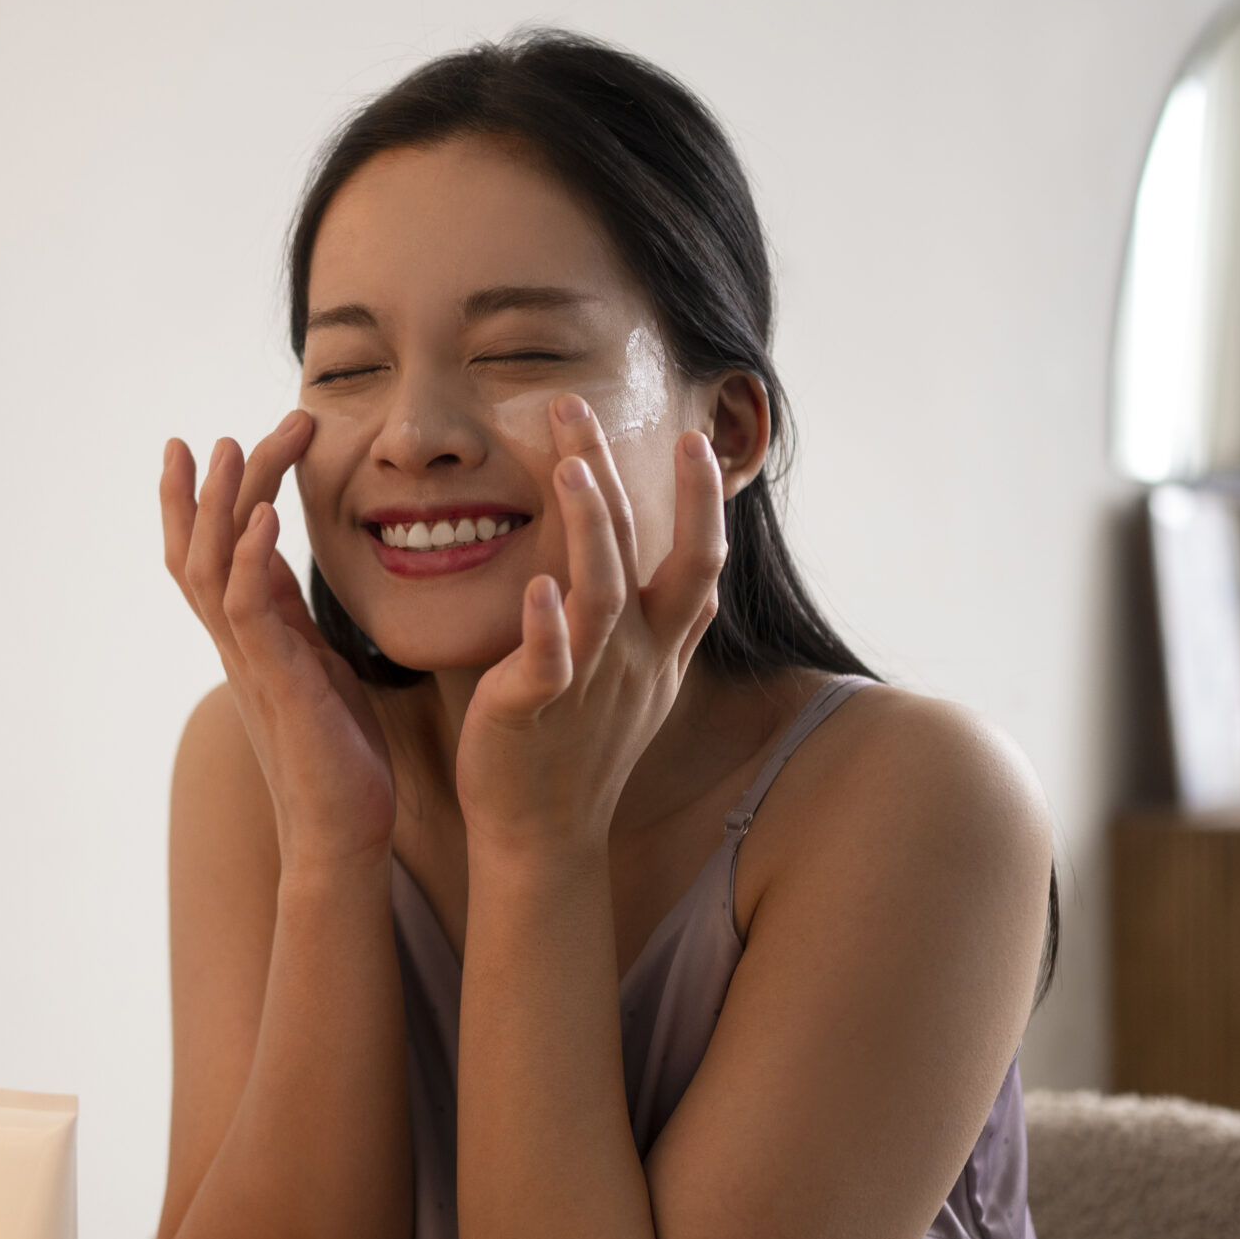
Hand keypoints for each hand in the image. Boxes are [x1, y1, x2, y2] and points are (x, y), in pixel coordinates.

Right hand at [163, 410, 394, 870]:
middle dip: (201, 491)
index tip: (198, 444)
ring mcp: (251, 663)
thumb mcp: (318, 665)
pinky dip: (254, 560)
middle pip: (196, 553)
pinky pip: (251, 612)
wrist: (343, 830)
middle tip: (213, 434)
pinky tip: (266, 519)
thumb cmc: (339, 753)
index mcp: (250, 639)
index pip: (208, 558)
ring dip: (222, 506)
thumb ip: (294, 616)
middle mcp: (238, 646)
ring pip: (213, 570)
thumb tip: (282, 564)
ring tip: (232, 447)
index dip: (196, 504)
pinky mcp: (278, 683)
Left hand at [455, 396, 725, 865]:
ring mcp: (590, 683)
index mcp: (659, 646)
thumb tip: (694, 574)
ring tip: (567, 465)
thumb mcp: (642, 680)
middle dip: (616, 475)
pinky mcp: (536, 709)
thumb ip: (661, 620)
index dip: (703, 502)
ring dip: (588, 526)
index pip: (700, 562)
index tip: (695, 438)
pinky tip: (537, 587)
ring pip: (600, 594)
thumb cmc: (581, 747)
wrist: (543, 832)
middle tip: (578, 406)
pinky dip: (547, 625)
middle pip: (642, 553)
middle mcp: (635, 657)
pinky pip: (550, 662)